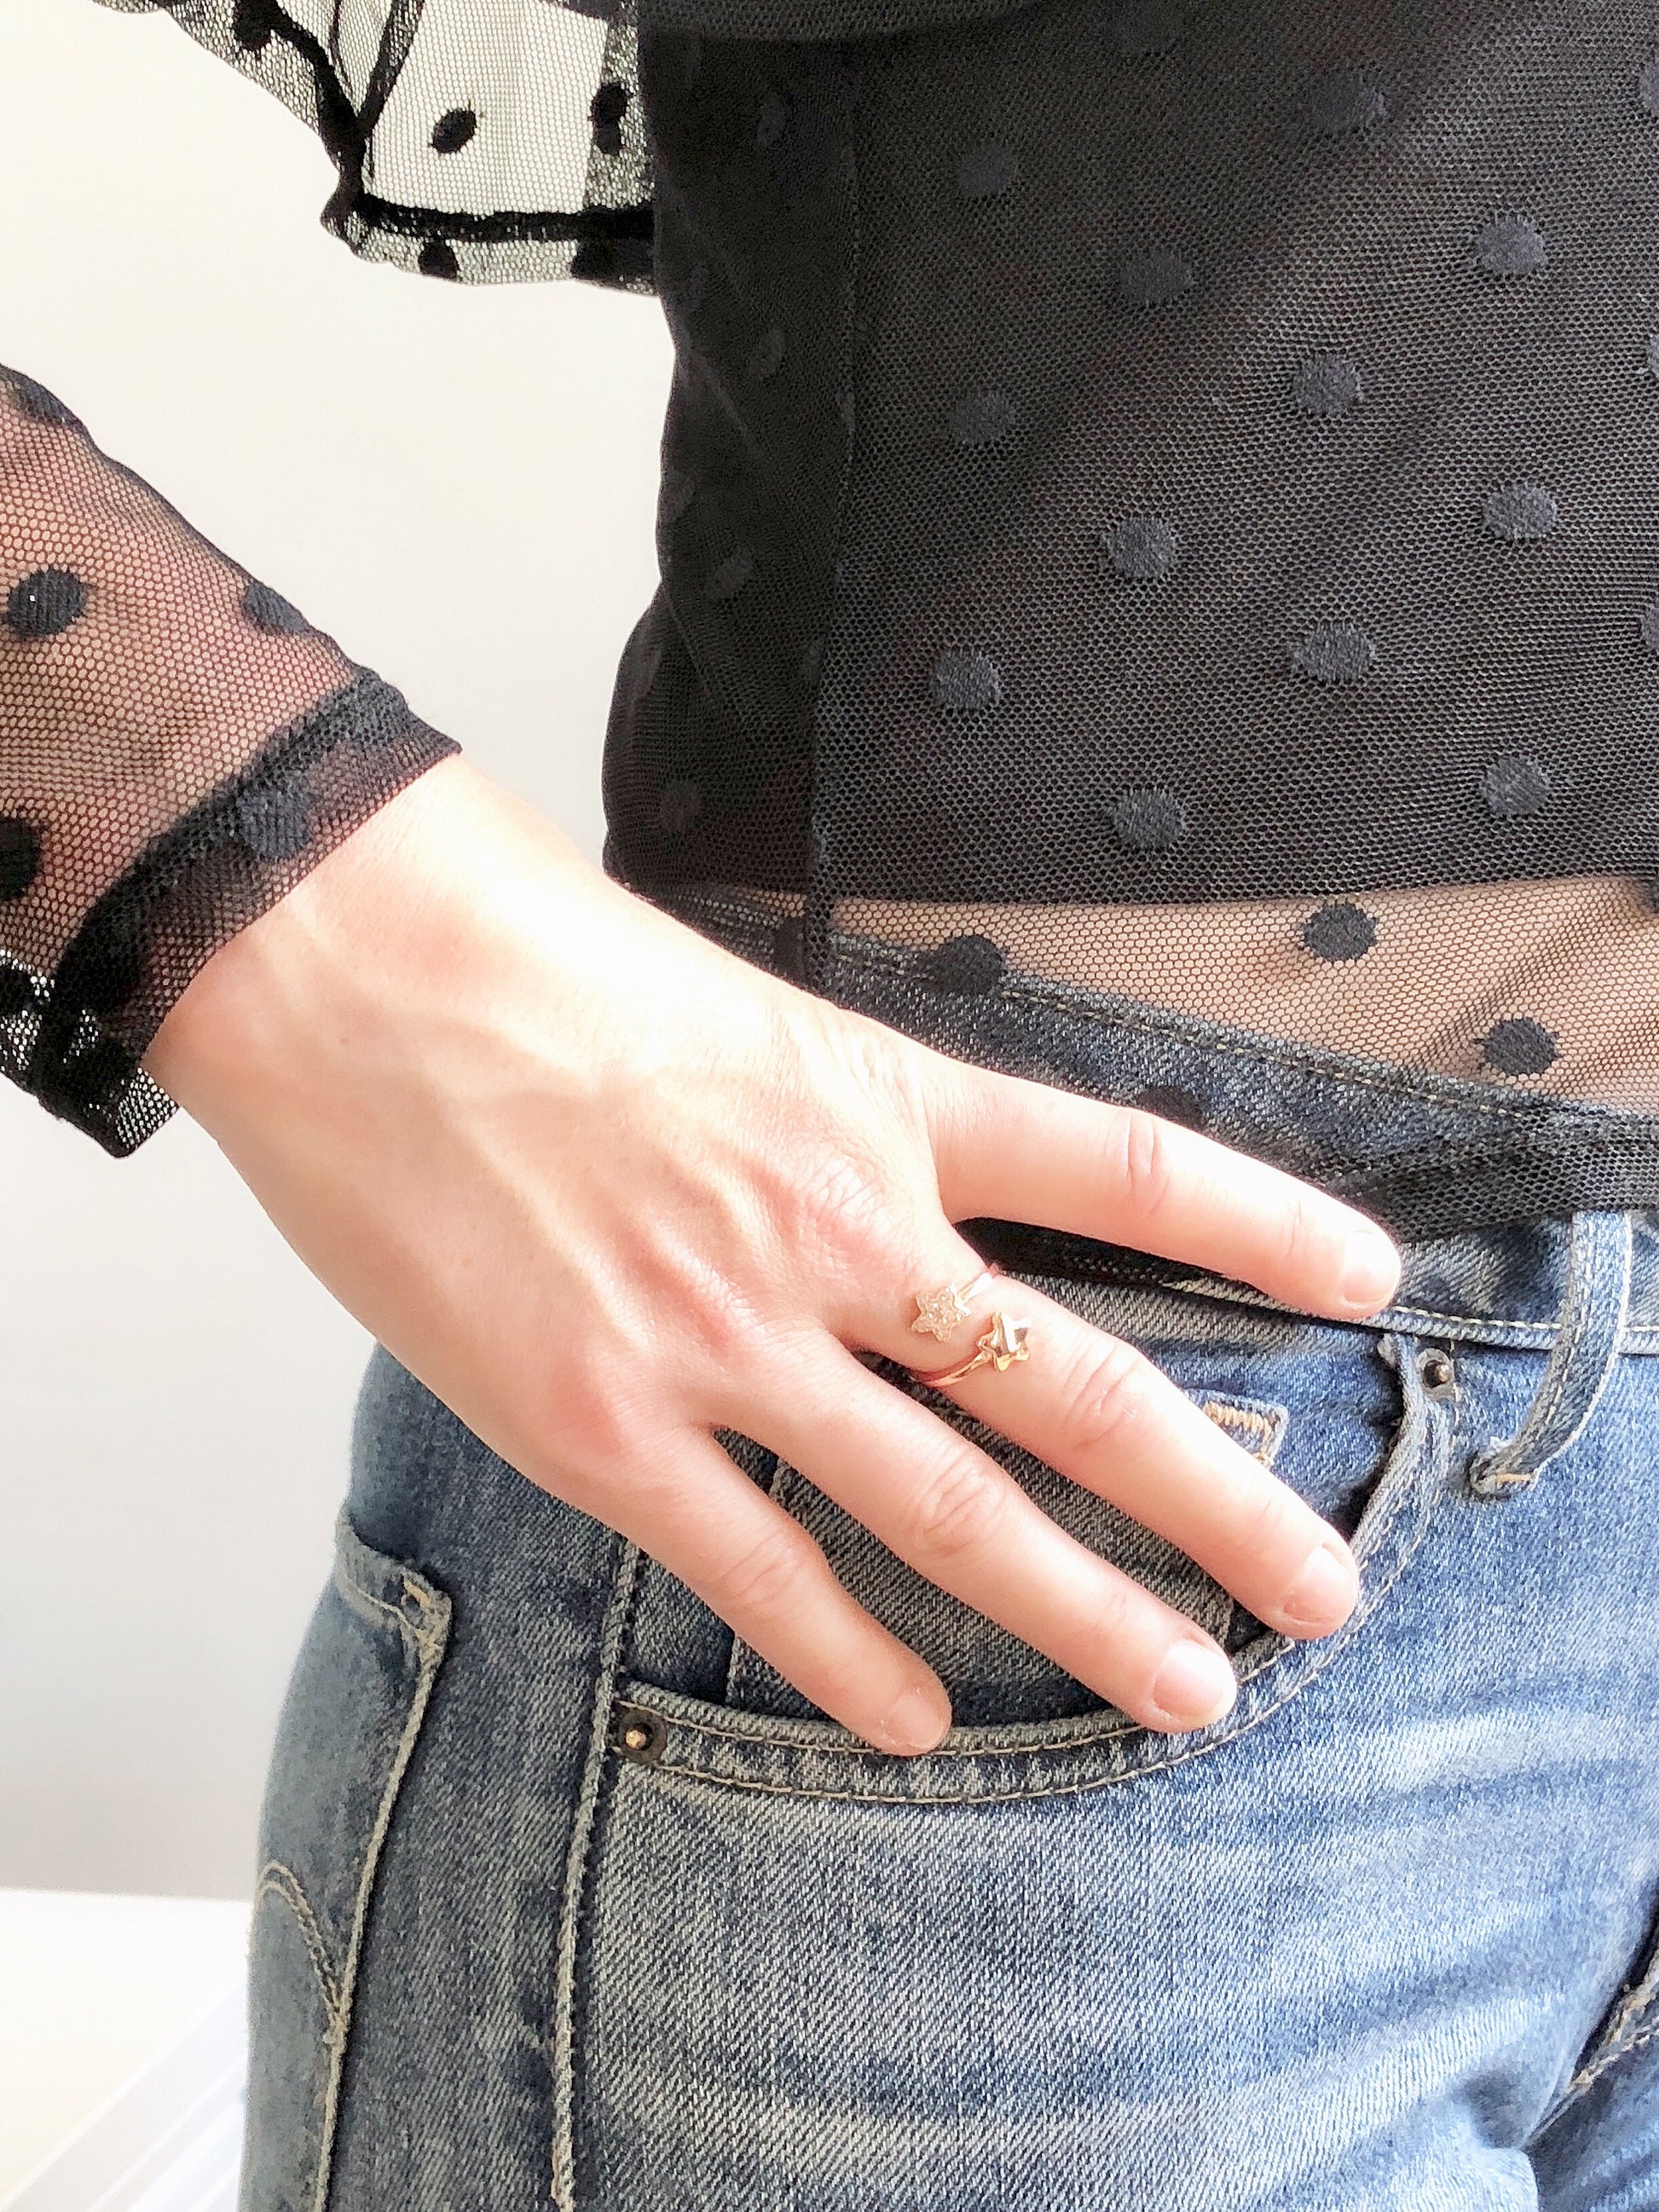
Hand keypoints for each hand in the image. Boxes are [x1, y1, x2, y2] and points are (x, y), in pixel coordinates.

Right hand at [145, 757, 1400, 1756]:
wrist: (352, 968)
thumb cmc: (532, 960)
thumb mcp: (736, 1011)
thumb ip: (832, 1125)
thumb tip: (894, 1212)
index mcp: (878, 1102)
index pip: (1124, 1171)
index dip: (1263, 1225)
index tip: (1366, 1281)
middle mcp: (835, 1229)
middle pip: (1073, 1382)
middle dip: (1217, 1495)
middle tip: (1322, 1587)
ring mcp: (723, 1336)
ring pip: (947, 1501)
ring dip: (1080, 1610)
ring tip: (1187, 1690)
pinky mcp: (598, 1421)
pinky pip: (755, 1565)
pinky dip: (843, 1657)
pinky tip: (914, 1721)